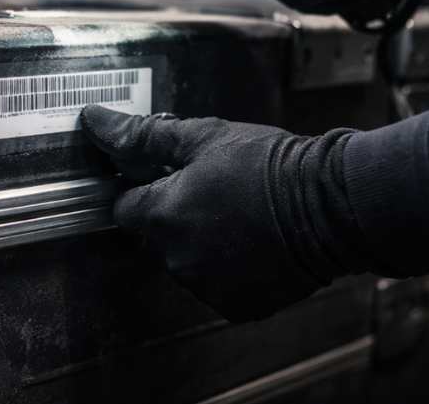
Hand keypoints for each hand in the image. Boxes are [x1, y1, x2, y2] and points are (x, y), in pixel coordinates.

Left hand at [80, 105, 357, 321]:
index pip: (124, 208)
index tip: (168, 177)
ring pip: (186, 262)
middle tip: (213, 190)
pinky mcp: (237, 306)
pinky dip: (228, 268)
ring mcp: (208, 287)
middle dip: (173, 215)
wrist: (332, 205)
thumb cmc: (271, 167)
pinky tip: (252, 241)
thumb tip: (95, 122)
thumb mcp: (204, 137)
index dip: (143, 189)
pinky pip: (217, 285)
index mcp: (163, 216)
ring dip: (201, 242)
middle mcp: (178, 259)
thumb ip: (142, 136)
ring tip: (239, 214)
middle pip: (154, 237)